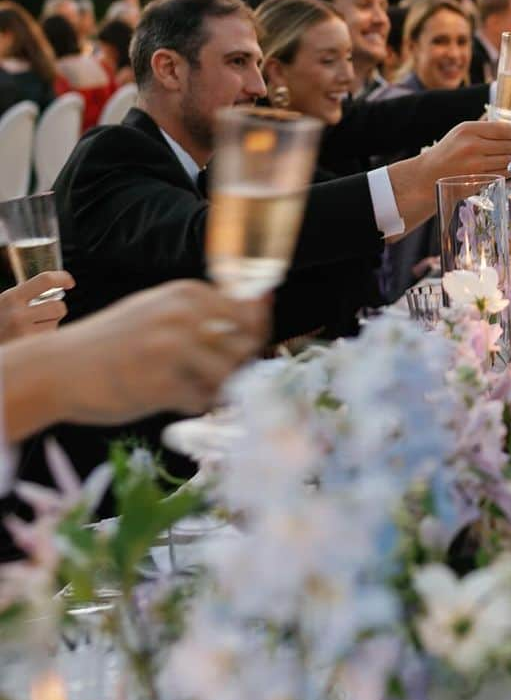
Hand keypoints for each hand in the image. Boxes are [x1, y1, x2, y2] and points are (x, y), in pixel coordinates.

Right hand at [0, 272, 72, 339]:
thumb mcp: (3, 304)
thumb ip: (23, 297)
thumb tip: (55, 286)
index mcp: (10, 298)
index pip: (44, 280)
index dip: (62, 278)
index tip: (70, 282)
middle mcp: (17, 316)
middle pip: (58, 306)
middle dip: (57, 309)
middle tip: (46, 313)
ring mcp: (23, 335)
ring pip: (56, 324)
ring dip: (49, 325)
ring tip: (31, 329)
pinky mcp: (29, 351)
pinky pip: (49, 340)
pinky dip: (44, 339)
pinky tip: (29, 341)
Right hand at [58, 281, 267, 424]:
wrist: (59, 368)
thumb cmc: (116, 342)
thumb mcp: (160, 309)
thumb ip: (206, 310)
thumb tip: (263, 305)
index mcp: (187, 293)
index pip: (250, 313)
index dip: (251, 336)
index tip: (237, 350)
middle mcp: (183, 315)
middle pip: (244, 347)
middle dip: (235, 365)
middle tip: (209, 374)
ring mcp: (170, 350)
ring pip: (227, 376)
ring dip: (215, 388)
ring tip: (189, 386)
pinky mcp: (159, 384)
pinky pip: (201, 402)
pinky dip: (192, 406)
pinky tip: (170, 398)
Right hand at [389, 120, 510, 230]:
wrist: (429, 175)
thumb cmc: (449, 152)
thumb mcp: (462, 133)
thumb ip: (485, 129)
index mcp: (469, 130)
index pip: (506, 130)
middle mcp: (472, 146)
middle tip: (507, 150)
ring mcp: (475, 165)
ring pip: (509, 161)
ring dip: (509, 161)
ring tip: (501, 160)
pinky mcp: (478, 181)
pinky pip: (503, 175)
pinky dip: (504, 173)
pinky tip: (497, 169)